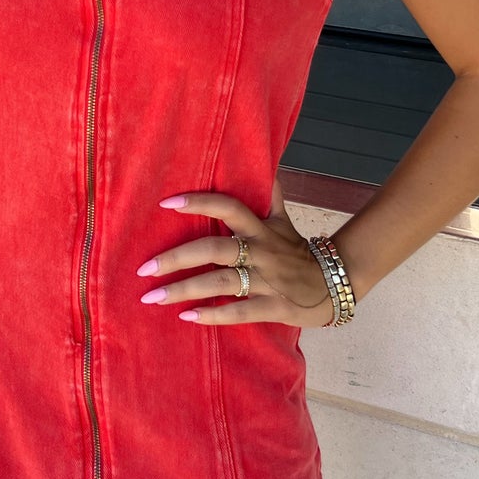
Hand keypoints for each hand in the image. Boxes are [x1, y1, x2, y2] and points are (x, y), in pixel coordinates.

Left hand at [136, 175, 336, 327]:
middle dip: (176, 257)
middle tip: (144, 267)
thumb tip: (261, 163)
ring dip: (184, 289)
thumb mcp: (284, 220)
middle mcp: (261, 251)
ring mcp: (267, 280)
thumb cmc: (297, 251)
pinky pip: (240, 312)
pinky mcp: (274, 307)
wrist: (334, 284)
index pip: (229, 206)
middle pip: (214, 248)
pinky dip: (213, 314)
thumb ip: (269, 195)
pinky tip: (187, 316)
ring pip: (221, 282)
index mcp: (260, 228)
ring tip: (152, 297)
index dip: (199, 202)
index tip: (166, 203)